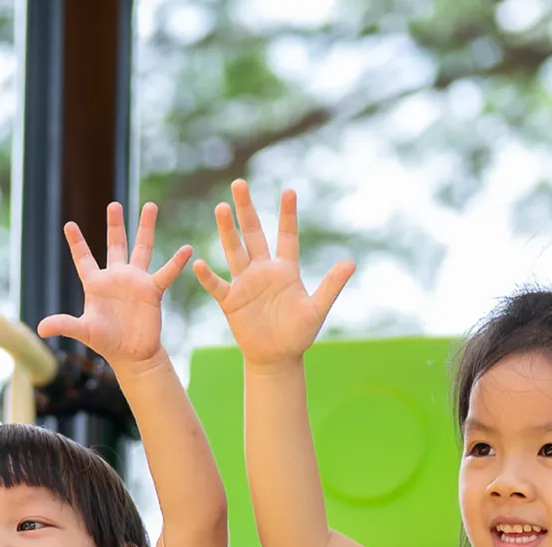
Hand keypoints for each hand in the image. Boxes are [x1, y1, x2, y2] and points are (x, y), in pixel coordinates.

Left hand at [37, 201, 190, 368]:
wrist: (131, 354)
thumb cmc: (106, 341)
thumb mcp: (83, 331)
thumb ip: (64, 325)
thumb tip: (41, 328)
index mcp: (96, 283)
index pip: (83, 258)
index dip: (77, 242)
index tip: (69, 225)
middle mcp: (116, 277)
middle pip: (115, 244)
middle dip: (115, 224)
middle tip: (114, 205)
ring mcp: (136, 281)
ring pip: (142, 248)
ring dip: (145, 228)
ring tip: (150, 205)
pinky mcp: (152, 291)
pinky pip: (166, 273)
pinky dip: (176, 262)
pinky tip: (187, 249)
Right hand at [193, 181, 353, 369]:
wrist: (277, 358)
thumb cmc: (299, 334)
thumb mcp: (317, 309)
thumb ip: (331, 285)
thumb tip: (351, 262)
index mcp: (286, 270)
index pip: (286, 236)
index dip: (287, 214)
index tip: (288, 190)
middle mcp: (263, 271)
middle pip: (253, 234)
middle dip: (246, 210)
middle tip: (239, 184)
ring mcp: (245, 284)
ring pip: (234, 251)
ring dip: (227, 231)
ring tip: (221, 208)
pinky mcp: (231, 301)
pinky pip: (218, 286)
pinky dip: (208, 277)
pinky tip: (201, 263)